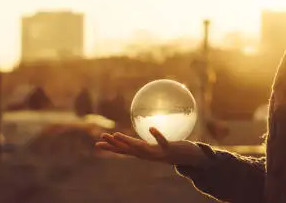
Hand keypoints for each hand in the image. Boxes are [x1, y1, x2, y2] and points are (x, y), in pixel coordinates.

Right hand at [95, 127, 210, 167]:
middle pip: (128, 149)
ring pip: (140, 148)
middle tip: (101, 137)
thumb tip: (140, 135)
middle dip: (113, 144)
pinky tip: (150, 128)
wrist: (188, 158)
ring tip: (116, 134)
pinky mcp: (169, 149)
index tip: (97, 144)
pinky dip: (156, 135)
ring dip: (128, 142)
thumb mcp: (157, 147)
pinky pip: (162, 141)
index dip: (111, 147)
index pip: (124, 150)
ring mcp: (158, 153)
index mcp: (144, 153)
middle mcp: (148, 155)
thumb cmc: (171, 150)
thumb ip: (148, 143)